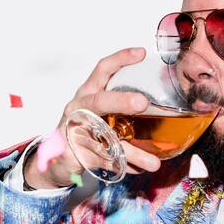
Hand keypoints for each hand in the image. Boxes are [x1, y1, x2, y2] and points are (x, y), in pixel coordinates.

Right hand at [23, 47, 164, 188]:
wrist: (57, 160)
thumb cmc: (86, 129)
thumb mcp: (102, 113)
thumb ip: (125, 110)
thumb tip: (166, 113)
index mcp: (88, 93)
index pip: (102, 70)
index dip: (120, 59)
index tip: (141, 53)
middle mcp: (79, 108)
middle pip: (98, 101)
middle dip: (120, 101)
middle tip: (142, 103)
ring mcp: (72, 131)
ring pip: (103, 139)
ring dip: (131, 152)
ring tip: (153, 162)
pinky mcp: (71, 155)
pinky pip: (100, 161)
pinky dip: (121, 167)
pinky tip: (138, 170)